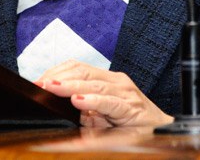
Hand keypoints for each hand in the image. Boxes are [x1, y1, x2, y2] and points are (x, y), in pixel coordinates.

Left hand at [35, 60, 174, 127]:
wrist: (162, 132)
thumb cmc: (131, 123)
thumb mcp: (102, 115)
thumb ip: (83, 110)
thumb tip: (58, 108)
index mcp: (107, 79)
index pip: (77, 67)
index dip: (56, 72)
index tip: (37, 81)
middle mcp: (116, 81)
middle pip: (82, 71)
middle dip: (58, 77)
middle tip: (39, 84)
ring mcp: (125, 92)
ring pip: (94, 84)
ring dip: (70, 85)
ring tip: (52, 87)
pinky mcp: (132, 107)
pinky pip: (110, 102)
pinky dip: (93, 101)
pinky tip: (79, 101)